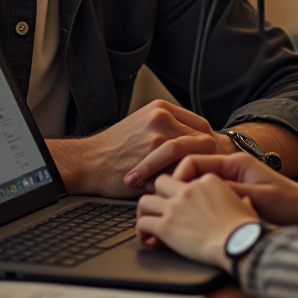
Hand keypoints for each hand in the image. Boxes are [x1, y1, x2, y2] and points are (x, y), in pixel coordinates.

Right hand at [46, 100, 229, 197]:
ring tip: (187, 185)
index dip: (208, 144)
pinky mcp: (152, 153)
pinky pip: (178, 169)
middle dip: (207, 160)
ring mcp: (158, 133)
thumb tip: (196, 148)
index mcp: (162, 108)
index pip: (201, 125)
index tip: (207, 161)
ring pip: (194, 154)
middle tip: (204, 177)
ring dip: (193, 172)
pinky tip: (173, 189)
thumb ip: (168, 131)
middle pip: (204, 138)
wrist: (89, 161)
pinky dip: (179, 180)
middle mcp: (162, 116)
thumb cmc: (115, 150)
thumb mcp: (142, 127)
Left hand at [136, 172, 258, 270]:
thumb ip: (241, 200)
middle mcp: (188, 189)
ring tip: (148, 222)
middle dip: (157, 194)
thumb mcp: (246, 205)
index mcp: (207, 180)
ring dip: (145, 211)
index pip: (185, 178)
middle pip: (160, 182)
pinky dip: (142, 231)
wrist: (237, 242)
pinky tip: (148, 240)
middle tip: (159, 208)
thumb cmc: (244, 227)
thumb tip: (245, 202)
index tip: (181, 202)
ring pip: (145, 200)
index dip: (181, 190)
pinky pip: (143, 223)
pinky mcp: (166, 226)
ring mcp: (175, 207)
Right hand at [171, 154, 297, 232]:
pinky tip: (185, 229)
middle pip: (187, 174)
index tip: (169, 195)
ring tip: (163, 221)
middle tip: (156, 208)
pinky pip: (204, 203)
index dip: (177, 177)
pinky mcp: (231, 201)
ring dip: (179, 203)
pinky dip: (193, 213)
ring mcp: (228, 186)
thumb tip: (200, 191)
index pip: (192, 161)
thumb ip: (230, 192)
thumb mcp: (258, 195)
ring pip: (193, 191)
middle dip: (170, 190)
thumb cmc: (289, 202)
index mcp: (234, 163)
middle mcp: (228, 172)